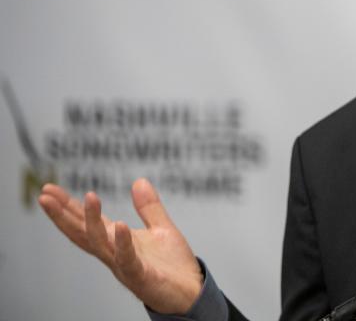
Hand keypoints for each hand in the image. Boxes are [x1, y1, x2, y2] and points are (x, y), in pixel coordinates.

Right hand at [38, 178, 202, 314]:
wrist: (192, 292)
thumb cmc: (172, 265)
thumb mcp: (161, 229)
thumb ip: (149, 207)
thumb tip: (139, 180)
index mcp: (116, 242)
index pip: (86, 222)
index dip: (67, 207)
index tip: (48, 189)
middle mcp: (114, 254)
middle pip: (82, 233)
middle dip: (63, 215)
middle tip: (44, 195)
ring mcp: (125, 266)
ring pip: (100, 244)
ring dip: (92, 221)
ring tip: (88, 196)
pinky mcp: (141, 276)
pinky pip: (128, 259)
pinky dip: (122, 243)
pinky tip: (119, 225)